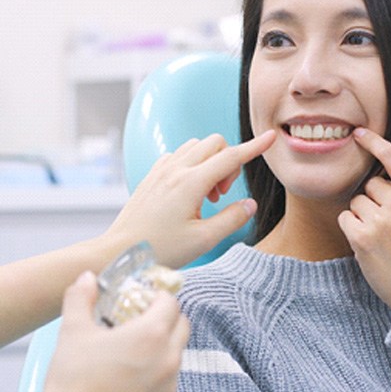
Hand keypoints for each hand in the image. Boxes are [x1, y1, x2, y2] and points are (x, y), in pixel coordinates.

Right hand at [37, 271, 189, 391]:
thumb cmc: (73, 384)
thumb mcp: (72, 333)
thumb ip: (81, 298)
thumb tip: (86, 278)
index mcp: (152, 334)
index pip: (171, 301)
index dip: (157, 295)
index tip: (141, 298)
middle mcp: (168, 356)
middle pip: (181, 323)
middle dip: (166, 316)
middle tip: (140, 317)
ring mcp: (169, 382)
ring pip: (178, 350)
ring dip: (165, 341)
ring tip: (135, 345)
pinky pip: (171, 374)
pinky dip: (160, 366)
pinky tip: (134, 370)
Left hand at [103, 130, 275, 267]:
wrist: (118, 253)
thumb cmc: (160, 250)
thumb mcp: (204, 240)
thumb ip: (232, 218)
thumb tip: (250, 204)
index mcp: (190, 183)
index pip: (231, 157)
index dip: (254, 147)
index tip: (270, 138)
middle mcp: (175, 170)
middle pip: (215, 144)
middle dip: (228, 163)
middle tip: (221, 195)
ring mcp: (161, 170)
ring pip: (196, 146)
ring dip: (210, 162)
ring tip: (206, 195)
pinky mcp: (152, 176)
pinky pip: (179, 155)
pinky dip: (193, 164)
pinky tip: (189, 191)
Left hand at [338, 128, 390, 316]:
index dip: (374, 142)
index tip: (358, 133)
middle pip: (369, 185)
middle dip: (372, 201)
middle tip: (386, 226)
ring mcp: (381, 220)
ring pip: (355, 203)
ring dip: (362, 217)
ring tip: (380, 238)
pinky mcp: (362, 237)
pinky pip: (345, 218)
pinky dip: (351, 230)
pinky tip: (367, 244)